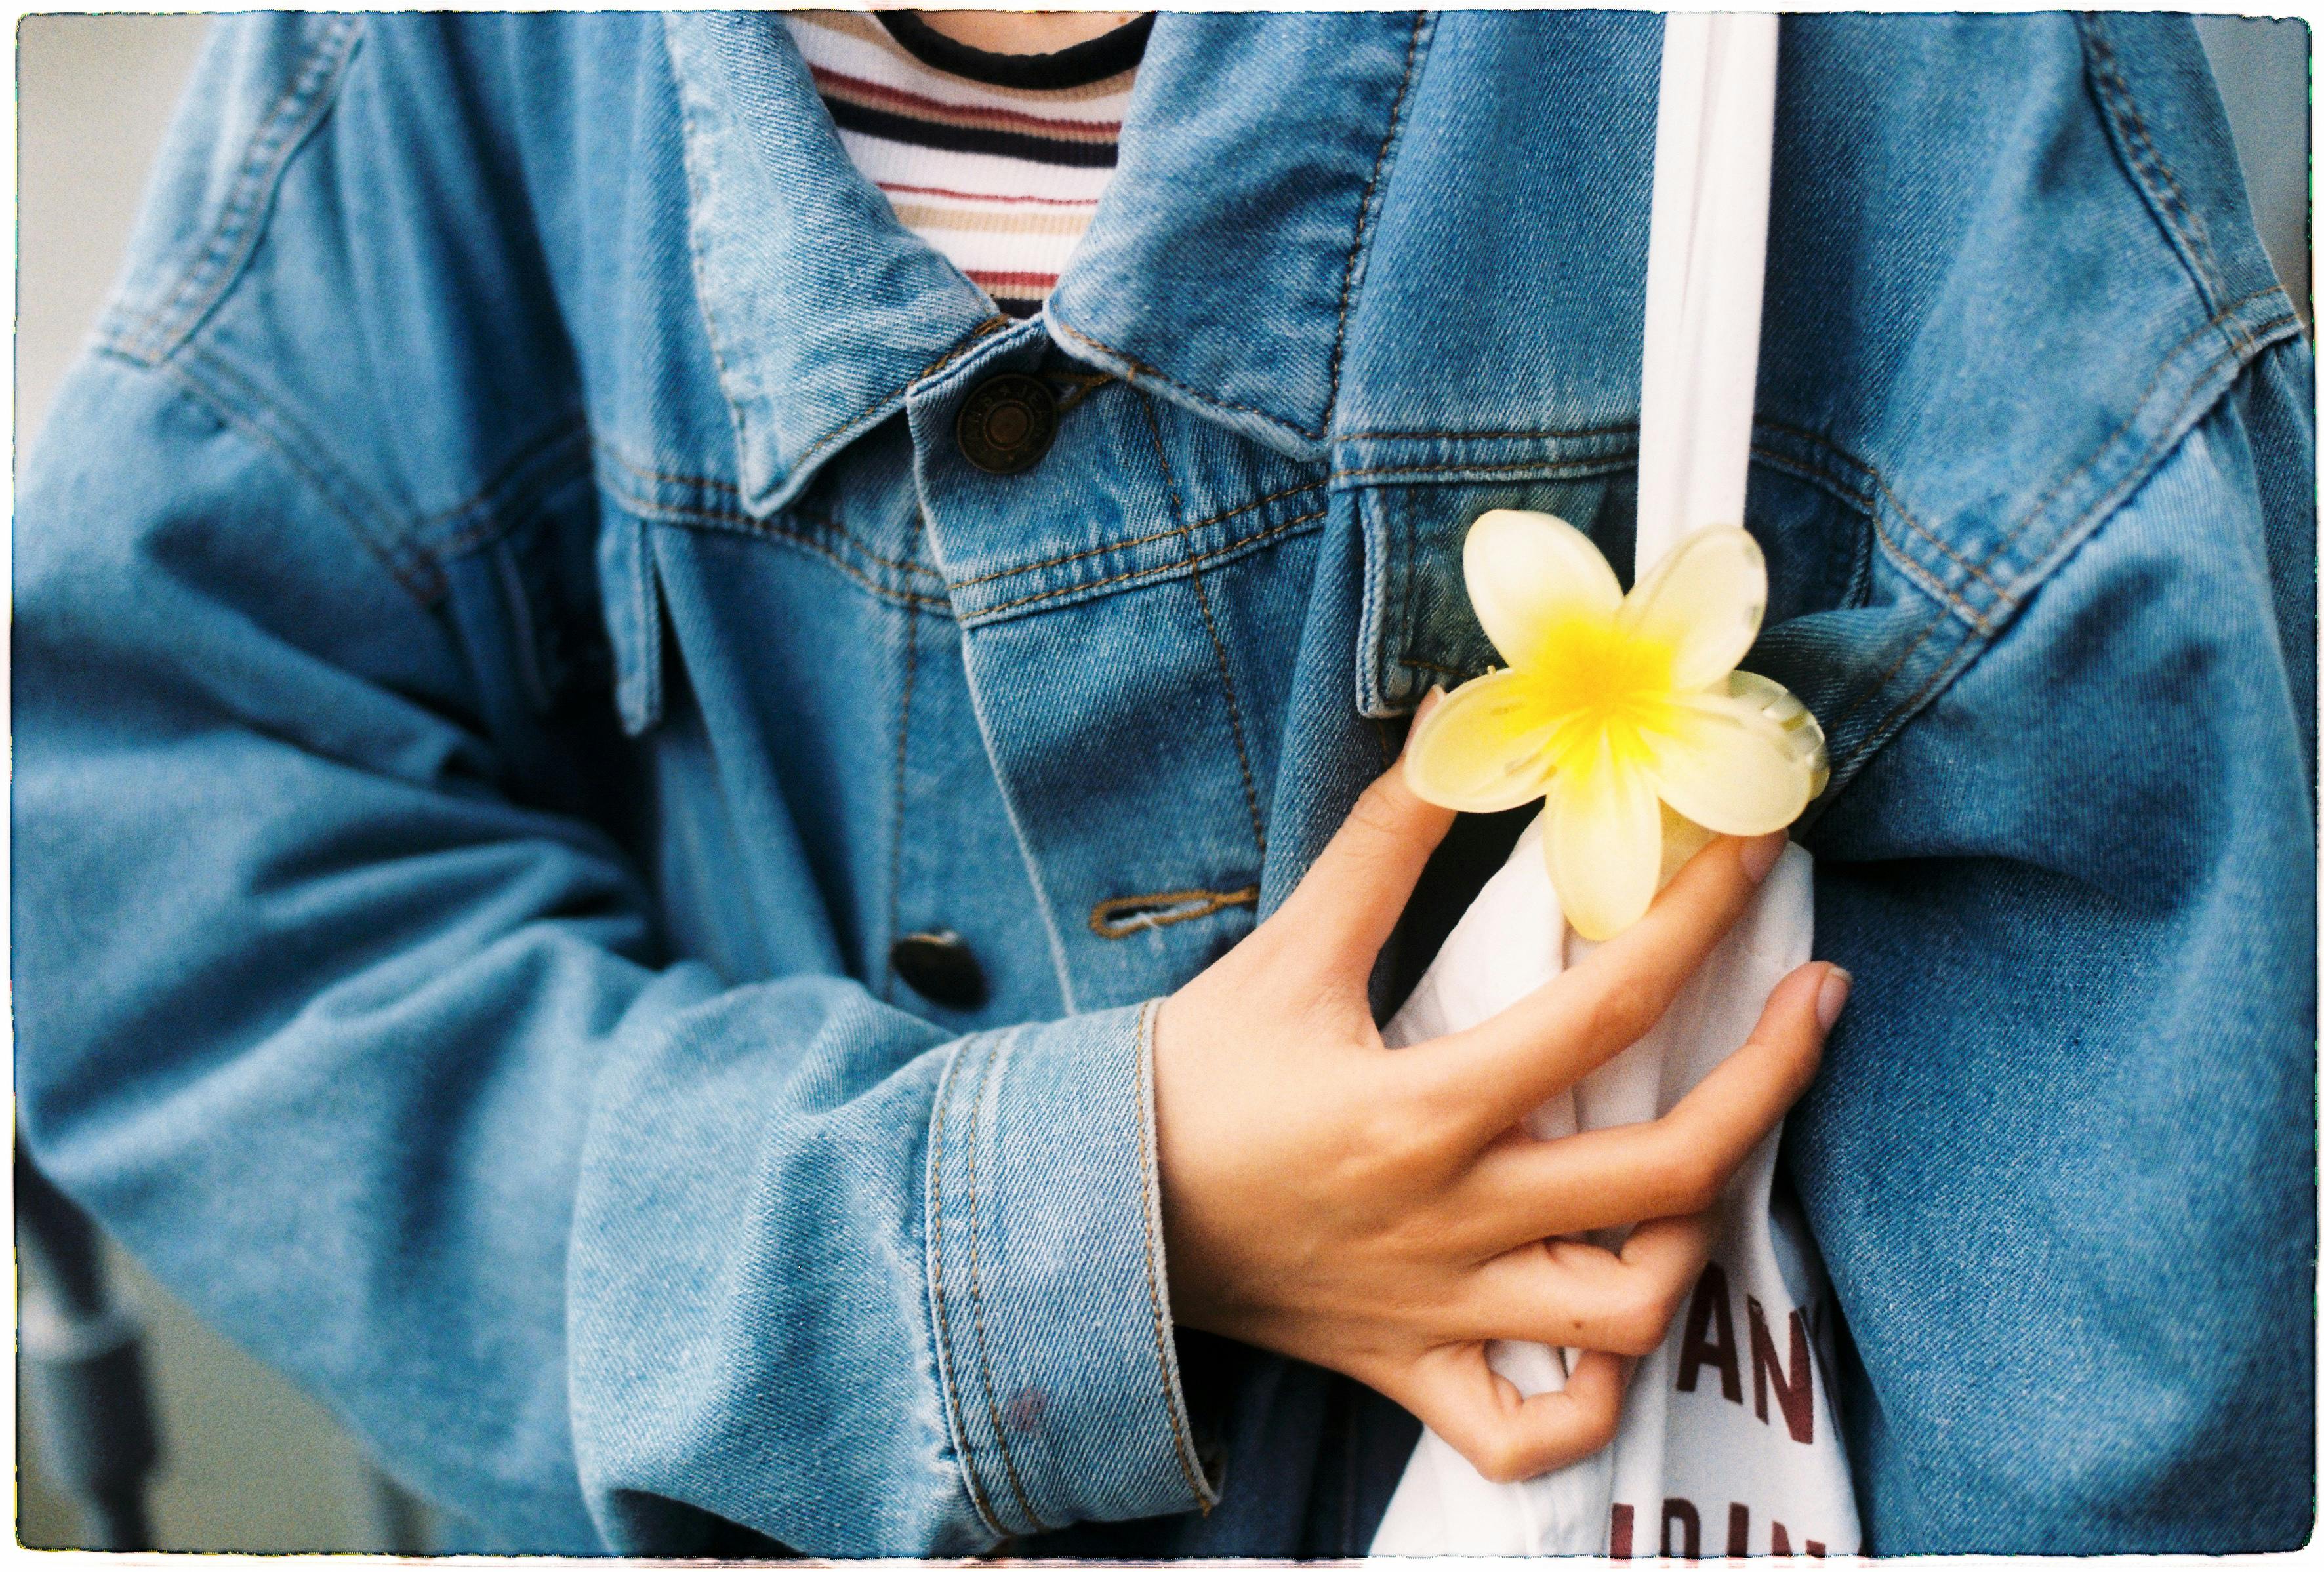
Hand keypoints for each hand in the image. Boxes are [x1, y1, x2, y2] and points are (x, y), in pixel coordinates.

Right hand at [1152, 717, 1846, 1483]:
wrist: (1093, 1213)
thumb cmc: (1188, 1081)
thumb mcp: (1286, 952)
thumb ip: (1380, 843)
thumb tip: (1455, 729)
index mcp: (1426, 1109)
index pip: (1608, 1009)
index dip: (1703, 920)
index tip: (1760, 854)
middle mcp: (1455, 1219)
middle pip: (1668, 1175)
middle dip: (1773, 1079)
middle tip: (1817, 1002)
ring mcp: (1441, 1309)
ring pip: (1628, 1314)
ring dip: (1696, 1240)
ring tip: (1708, 1166)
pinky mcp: (1411, 1369)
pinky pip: (1529, 1431)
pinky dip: (1591, 1400)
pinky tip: (1614, 1330)